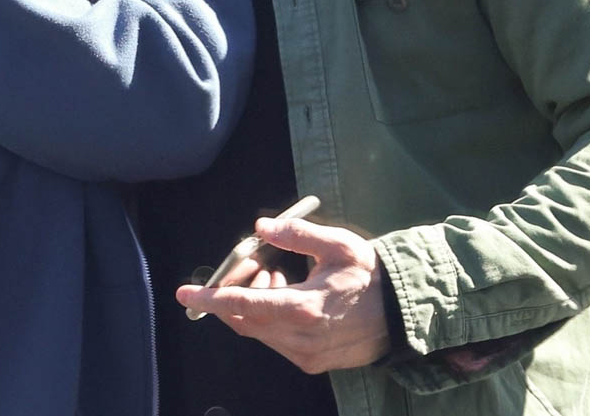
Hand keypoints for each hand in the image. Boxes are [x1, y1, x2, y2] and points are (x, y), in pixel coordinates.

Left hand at [175, 217, 390, 373]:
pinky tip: (288, 293)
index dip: (211, 299)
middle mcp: (300, 340)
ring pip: (259, 331)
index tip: (184, 293)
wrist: (404, 313)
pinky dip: (270, 317)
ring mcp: (306, 356)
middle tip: (254, 264)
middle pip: (245, 320)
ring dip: (255, 303)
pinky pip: (276, 340)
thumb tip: (262, 226)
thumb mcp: (338, 244)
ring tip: (277, 275)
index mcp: (303, 309)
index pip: (243, 306)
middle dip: (236, 292)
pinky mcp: (313, 363)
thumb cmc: (370, 275)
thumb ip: (297, 234)